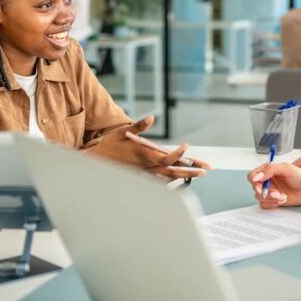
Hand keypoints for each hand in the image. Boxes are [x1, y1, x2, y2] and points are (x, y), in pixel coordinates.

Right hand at [86, 115, 209, 179]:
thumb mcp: (123, 131)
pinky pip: (160, 182)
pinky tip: (180, 177)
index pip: (166, 158)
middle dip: (190, 171)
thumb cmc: (109, 146)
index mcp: (144, 155)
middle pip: (173, 172)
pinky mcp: (141, 179)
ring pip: (169, 178)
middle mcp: (146, 167)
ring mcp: (144, 175)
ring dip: (184, 176)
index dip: (178, 154)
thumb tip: (152, 118)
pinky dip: (172, 180)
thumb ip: (139, 125)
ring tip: (198, 173)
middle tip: (205, 170)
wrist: (95, 163)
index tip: (186, 147)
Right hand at [247, 163, 300, 208]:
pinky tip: (281, 201)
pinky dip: (271, 204)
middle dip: (265, 191)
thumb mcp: (286, 168)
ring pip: (259, 197)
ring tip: (282, 196)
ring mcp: (270, 192)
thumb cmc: (300, 177)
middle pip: (255, 188)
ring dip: (270, 198)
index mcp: (268, 171)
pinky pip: (264, 205)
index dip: (254, 180)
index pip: (253, 176)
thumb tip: (256, 177)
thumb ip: (270, 170)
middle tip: (275, 193)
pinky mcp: (273, 201)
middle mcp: (267, 181)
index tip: (260, 183)